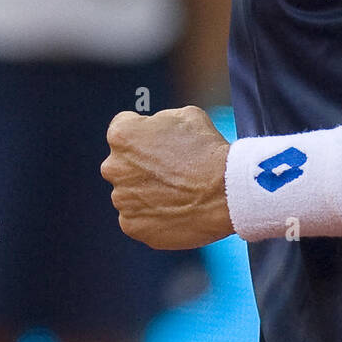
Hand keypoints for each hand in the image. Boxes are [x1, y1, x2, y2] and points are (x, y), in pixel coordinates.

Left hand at [101, 106, 232, 248]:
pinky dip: (152, 216)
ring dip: (147, 192)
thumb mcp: (185, 115)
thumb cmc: (209, 151)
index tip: (162, 145)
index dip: (146, 135)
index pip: (124, 130)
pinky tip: (175, 209)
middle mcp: (113, 167)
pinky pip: (138, 218)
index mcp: (121, 135)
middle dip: (142, 167)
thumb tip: (154, 130)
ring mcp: (121, 200)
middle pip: (123, 165)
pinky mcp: (132, 226)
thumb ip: (159, 121)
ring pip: (130, 193)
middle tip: (171, 171)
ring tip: (178, 192)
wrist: (228, 192)